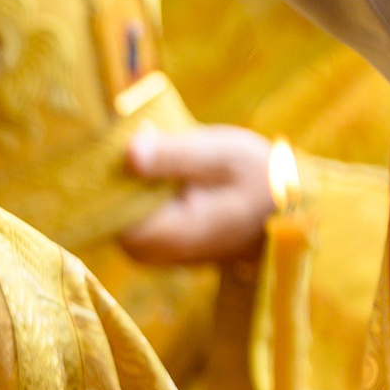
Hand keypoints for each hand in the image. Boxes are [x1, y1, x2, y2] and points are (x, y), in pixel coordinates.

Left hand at [118, 124, 275, 266]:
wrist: (287, 208)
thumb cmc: (261, 178)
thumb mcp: (222, 156)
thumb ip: (174, 155)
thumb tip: (128, 151)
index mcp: (167, 235)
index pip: (104, 211)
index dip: (102, 175)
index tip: (115, 140)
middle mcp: (150, 253)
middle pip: (104, 213)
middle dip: (111, 174)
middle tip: (134, 137)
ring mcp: (149, 252)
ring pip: (113, 213)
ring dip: (124, 180)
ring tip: (151, 147)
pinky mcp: (152, 243)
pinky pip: (128, 214)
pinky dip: (134, 189)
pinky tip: (155, 165)